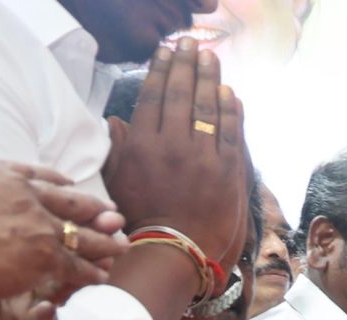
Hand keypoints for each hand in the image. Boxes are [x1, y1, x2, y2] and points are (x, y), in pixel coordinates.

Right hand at [0, 158, 123, 298]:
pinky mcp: (44, 255)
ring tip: (121, 245)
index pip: (37, 176)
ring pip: (82, 233)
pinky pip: (76, 264)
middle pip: (70, 200)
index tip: (71, 184)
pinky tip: (102, 274)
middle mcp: (25, 194)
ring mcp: (38, 224)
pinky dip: (91, 270)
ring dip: (104, 240)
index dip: (58, 182)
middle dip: (94, 208)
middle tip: (114, 215)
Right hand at [102, 42, 249, 267]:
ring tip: (211, 56)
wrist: (176, 250)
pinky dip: (231, 110)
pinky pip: (231, 132)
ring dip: (210, 78)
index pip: (152, 96)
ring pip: (207, 107)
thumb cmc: (143, 218)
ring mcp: (203, 156)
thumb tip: (115, 120)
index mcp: (143, 143)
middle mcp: (172, 144)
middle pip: (180, 94)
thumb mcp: (119, 180)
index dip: (160, 69)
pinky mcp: (228, 170)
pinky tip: (230, 92)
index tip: (165, 50)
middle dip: (186, 64)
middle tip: (190, 42)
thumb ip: (118, 147)